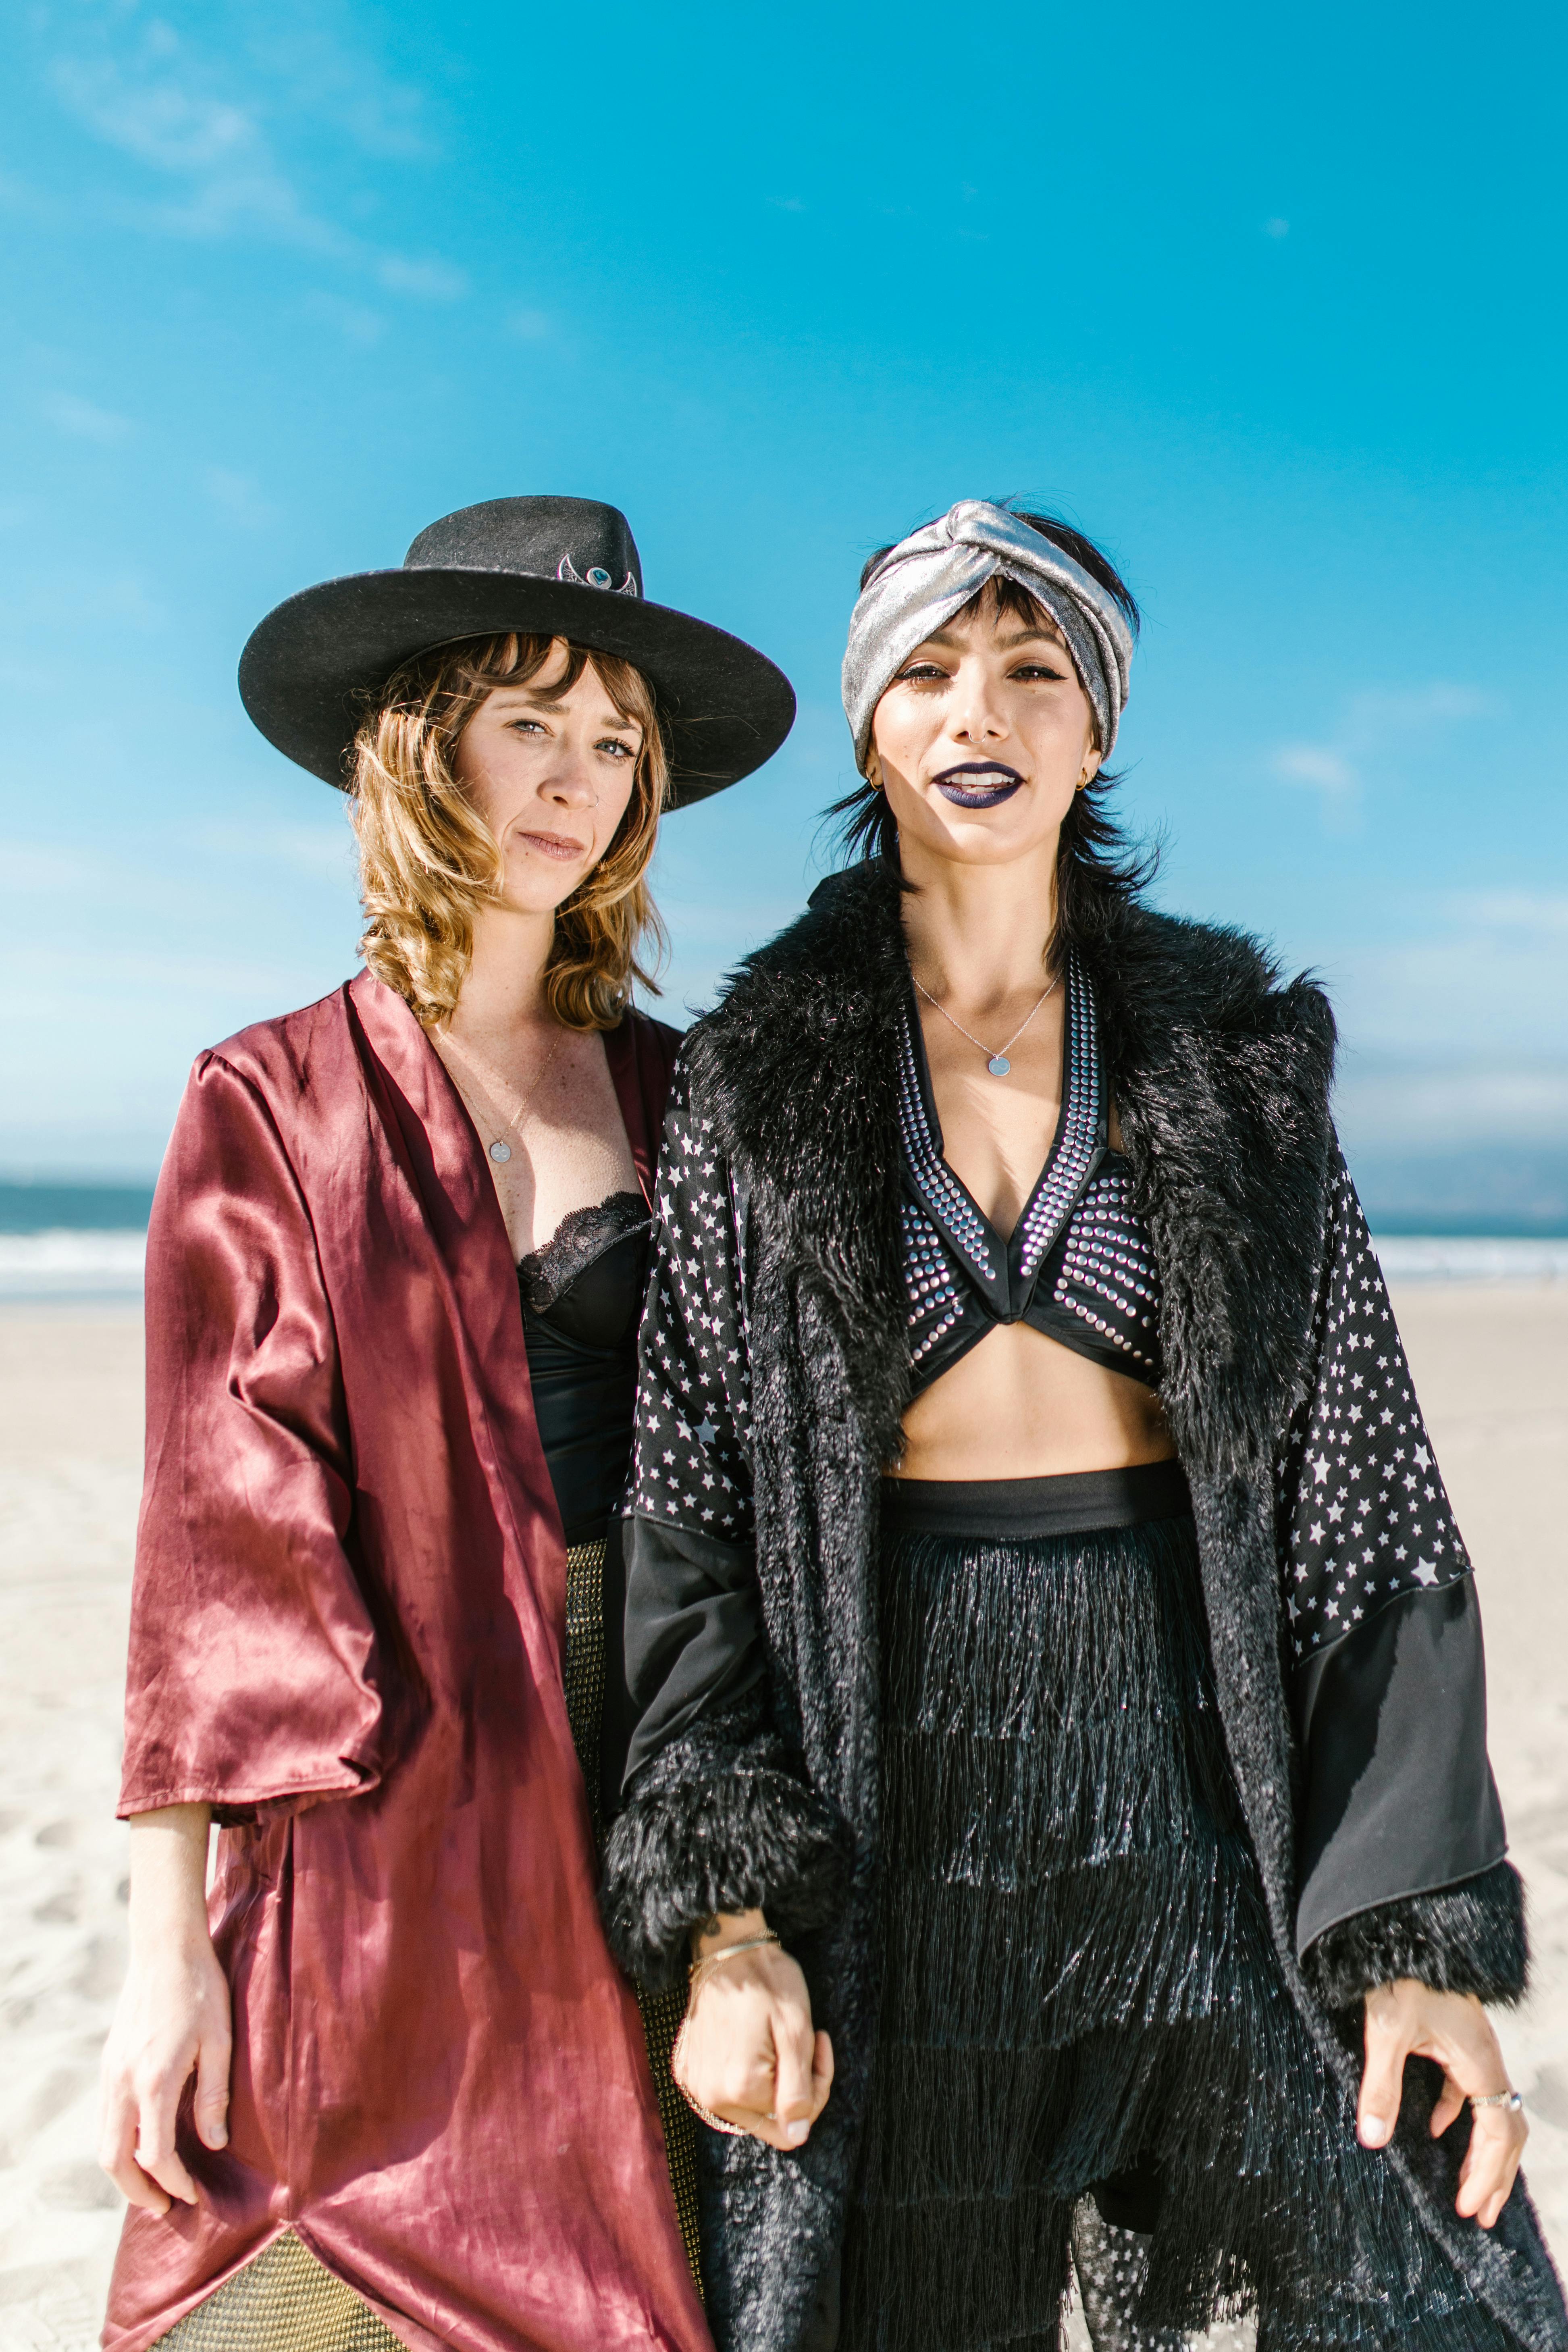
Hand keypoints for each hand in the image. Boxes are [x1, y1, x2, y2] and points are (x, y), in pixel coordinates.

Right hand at [99, 1805, 230, 2214]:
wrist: (166, 1949)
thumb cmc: (201, 1991)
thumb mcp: (220, 2042)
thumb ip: (214, 2097)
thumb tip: (214, 2145)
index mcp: (154, 2081)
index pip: (155, 2154)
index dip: (174, 2181)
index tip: (193, 2195)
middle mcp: (123, 2083)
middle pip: (115, 2160)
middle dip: (138, 2191)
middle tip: (166, 2206)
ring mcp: (110, 2073)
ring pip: (104, 2141)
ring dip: (124, 2171)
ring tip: (154, 2185)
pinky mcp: (108, 2063)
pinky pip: (105, 2118)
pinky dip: (119, 2143)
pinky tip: (143, 2144)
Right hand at [674, 1911, 833, 2151]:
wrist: (727, 1947)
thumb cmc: (768, 1981)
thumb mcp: (796, 2032)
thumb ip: (798, 2092)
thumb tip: (797, 2137)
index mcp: (740, 2088)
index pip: (792, 2123)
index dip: (814, 2087)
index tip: (818, 2045)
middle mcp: (710, 2095)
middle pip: (769, 2120)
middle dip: (794, 2085)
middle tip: (805, 2041)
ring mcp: (696, 2084)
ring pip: (749, 2107)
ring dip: (771, 2078)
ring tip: (778, 2036)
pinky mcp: (689, 2070)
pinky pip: (726, 2091)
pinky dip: (745, 2071)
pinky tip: (752, 2039)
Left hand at [1358, 1979, 1526, 2228]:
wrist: (1398, 1928)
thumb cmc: (1397, 1974)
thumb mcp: (1385, 2031)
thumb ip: (1380, 2086)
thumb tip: (1372, 2139)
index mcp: (1479, 2059)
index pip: (1499, 2131)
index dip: (1488, 2173)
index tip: (1470, 2208)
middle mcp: (1484, 2055)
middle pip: (1507, 2126)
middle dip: (1496, 2173)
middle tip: (1480, 2214)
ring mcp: (1472, 2046)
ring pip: (1491, 2108)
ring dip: (1481, 2150)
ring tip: (1466, 2186)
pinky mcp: (1455, 2036)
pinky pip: (1467, 2088)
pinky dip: (1456, 2117)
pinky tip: (1432, 2130)